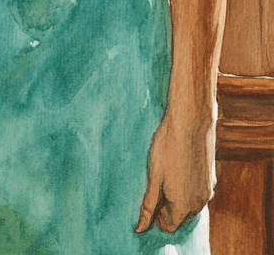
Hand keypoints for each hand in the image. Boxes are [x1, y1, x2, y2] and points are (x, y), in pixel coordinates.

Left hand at [136, 113, 215, 233]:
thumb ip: (148, 204)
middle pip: (180, 216)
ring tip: (164, 173)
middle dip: (166, 206)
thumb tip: (140, 228)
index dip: (155, 215)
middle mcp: (199, 203)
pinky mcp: (211, 178)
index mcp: (183, 206)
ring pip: (190, 203)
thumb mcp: (153, 177)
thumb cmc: (166, 149)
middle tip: (154, 183)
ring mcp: (208, 190)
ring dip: (177, 195)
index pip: (168, 226)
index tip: (147, 198)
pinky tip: (177, 166)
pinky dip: (187, 185)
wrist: (191, 124)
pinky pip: (197, 190)